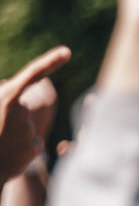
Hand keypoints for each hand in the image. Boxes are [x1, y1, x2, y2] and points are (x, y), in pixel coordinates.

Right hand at [0, 48, 70, 182]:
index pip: (33, 74)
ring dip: (16, 133)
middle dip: (10, 119)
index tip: (66, 52)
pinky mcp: (35, 145)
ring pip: (28, 125)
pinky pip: (32, 141)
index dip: (50, 61)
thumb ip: (4, 94)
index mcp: (6, 96)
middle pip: (23, 108)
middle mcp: (19, 109)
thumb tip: (11, 84)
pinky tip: (11, 153)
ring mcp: (27, 128)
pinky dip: (23, 147)